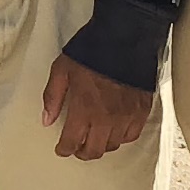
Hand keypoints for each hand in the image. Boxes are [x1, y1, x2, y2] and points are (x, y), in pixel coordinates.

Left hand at [41, 53, 156, 160]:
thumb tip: (47, 120)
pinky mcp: (142, 110)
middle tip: (77, 147)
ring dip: (101, 145)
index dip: (64, 149)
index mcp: (84, 108)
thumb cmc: (90, 51)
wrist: (124, 37)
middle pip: (94, 150)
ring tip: (95, 137)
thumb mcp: (61, 70)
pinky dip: (121, 137)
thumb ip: (52, 97)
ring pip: (113, 145)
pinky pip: (132, 135)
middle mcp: (106, 118)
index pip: (72, 142)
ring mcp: (126, 116)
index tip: (62, 149)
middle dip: (82, 152)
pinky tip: (115, 130)